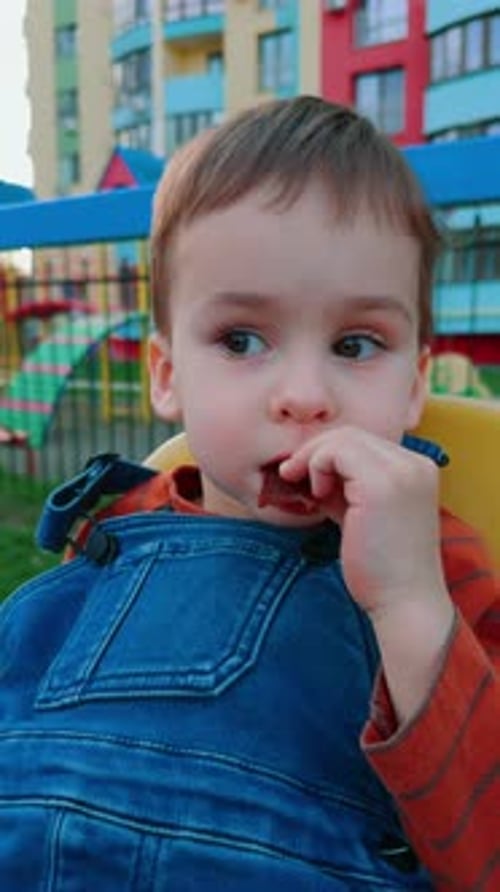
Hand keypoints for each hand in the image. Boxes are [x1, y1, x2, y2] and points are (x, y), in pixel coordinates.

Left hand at [280, 427, 454, 721]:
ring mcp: (402, 471)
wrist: (403, 604)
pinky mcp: (382, 484)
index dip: (329, 454)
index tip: (307, 478)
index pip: (364, 441)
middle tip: (291, 475)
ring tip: (306, 489)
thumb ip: (344, 488)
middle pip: (352, 434)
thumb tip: (307, 469)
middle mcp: (416, 464)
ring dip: (313, 458)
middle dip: (315, 451)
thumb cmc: (380, 568)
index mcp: (417, 470)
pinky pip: (336, 452)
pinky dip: (317, 465)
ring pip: (342, 438)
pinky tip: (316, 494)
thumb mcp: (361, 514)